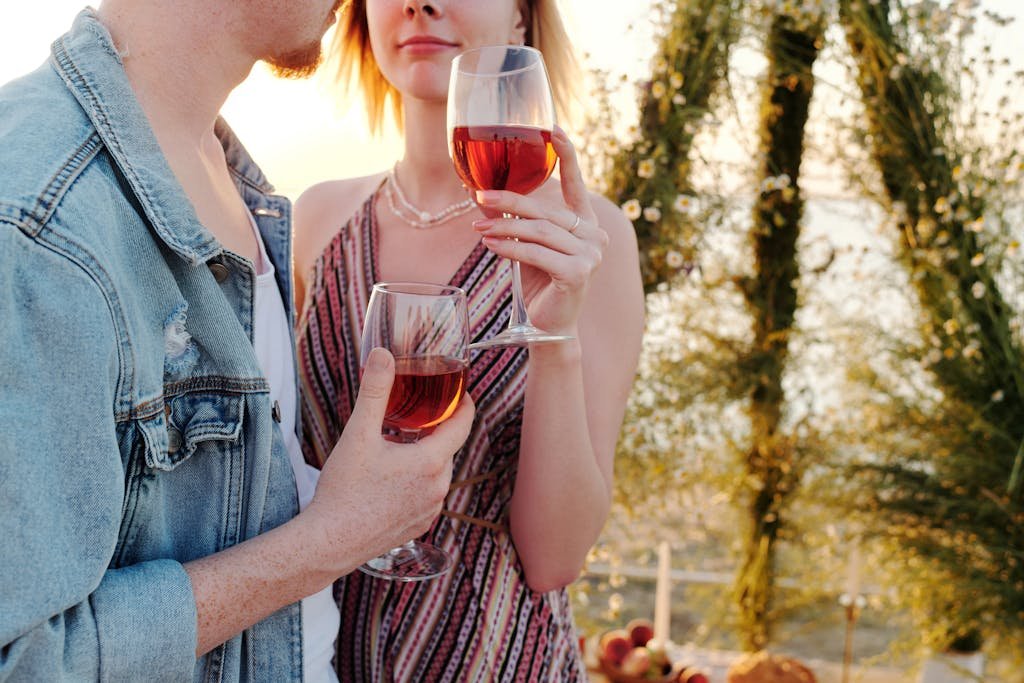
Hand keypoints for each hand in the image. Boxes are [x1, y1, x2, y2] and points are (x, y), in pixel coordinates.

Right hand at [302, 348, 473, 570]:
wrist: (330, 542)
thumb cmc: (345, 490)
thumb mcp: (359, 433)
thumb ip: (374, 391)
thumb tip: (383, 355)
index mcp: (431, 461)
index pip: (463, 424)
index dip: (464, 404)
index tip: (461, 392)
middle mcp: (438, 487)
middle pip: (447, 448)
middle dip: (435, 431)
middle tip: (416, 416)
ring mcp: (430, 510)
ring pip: (436, 473)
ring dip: (424, 458)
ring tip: (399, 447)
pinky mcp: (418, 526)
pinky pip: (426, 496)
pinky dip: (416, 482)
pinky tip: (391, 479)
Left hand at [471, 127, 608, 336]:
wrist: (549, 324)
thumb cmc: (538, 281)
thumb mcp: (524, 245)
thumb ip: (510, 220)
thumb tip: (477, 194)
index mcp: (585, 223)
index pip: (576, 185)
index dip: (568, 156)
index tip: (554, 129)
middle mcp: (594, 235)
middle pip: (545, 210)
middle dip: (509, 201)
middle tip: (479, 196)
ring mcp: (590, 254)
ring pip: (539, 231)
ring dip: (504, 228)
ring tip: (478, 228)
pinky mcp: (578, 273)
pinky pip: (537, 253)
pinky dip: (509, 249)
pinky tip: (491, 246)